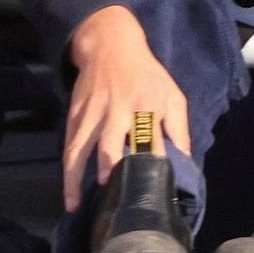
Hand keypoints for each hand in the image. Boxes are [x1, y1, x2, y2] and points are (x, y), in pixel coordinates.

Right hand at [58, 5, 193, 212]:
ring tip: (76, 205)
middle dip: (110, 168)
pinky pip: (69, 146)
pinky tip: (69, 193)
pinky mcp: (75, 116)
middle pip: (110, 144)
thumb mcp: (173, 96)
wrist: (112, 47)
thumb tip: (186, 161)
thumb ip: (180, 129)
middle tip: (113, 196)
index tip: (152, 191)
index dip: (150, 167)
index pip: (150, 143)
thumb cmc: (148, 77)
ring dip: (76, 179)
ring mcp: (92, 114)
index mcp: (147, 108)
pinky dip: (67, 171)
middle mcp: (117, 112)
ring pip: (80, 149)